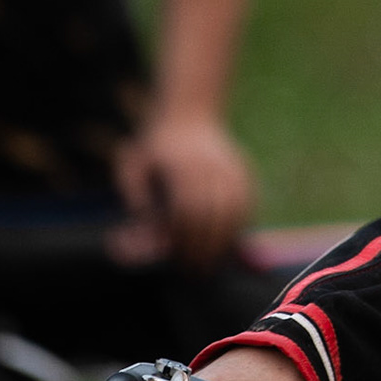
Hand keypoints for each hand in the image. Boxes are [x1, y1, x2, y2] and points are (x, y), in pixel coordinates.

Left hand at [113, 114, 255, 268]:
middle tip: (195, 269)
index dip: (182, 237)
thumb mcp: (135, 164)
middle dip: (204, 246)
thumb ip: (135, 194)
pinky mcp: (243, 169)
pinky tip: (230, 240)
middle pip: (211, 214)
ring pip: (234, 210)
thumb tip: (145, 225)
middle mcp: (209, 165)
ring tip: (214, 261)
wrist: (188, 112)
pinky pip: (246, 202)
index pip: (186, 210)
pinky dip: (241, 224)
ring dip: (225, 239)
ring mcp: (230, 166)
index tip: (176, 258)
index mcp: (181, 164)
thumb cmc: (155, 145)